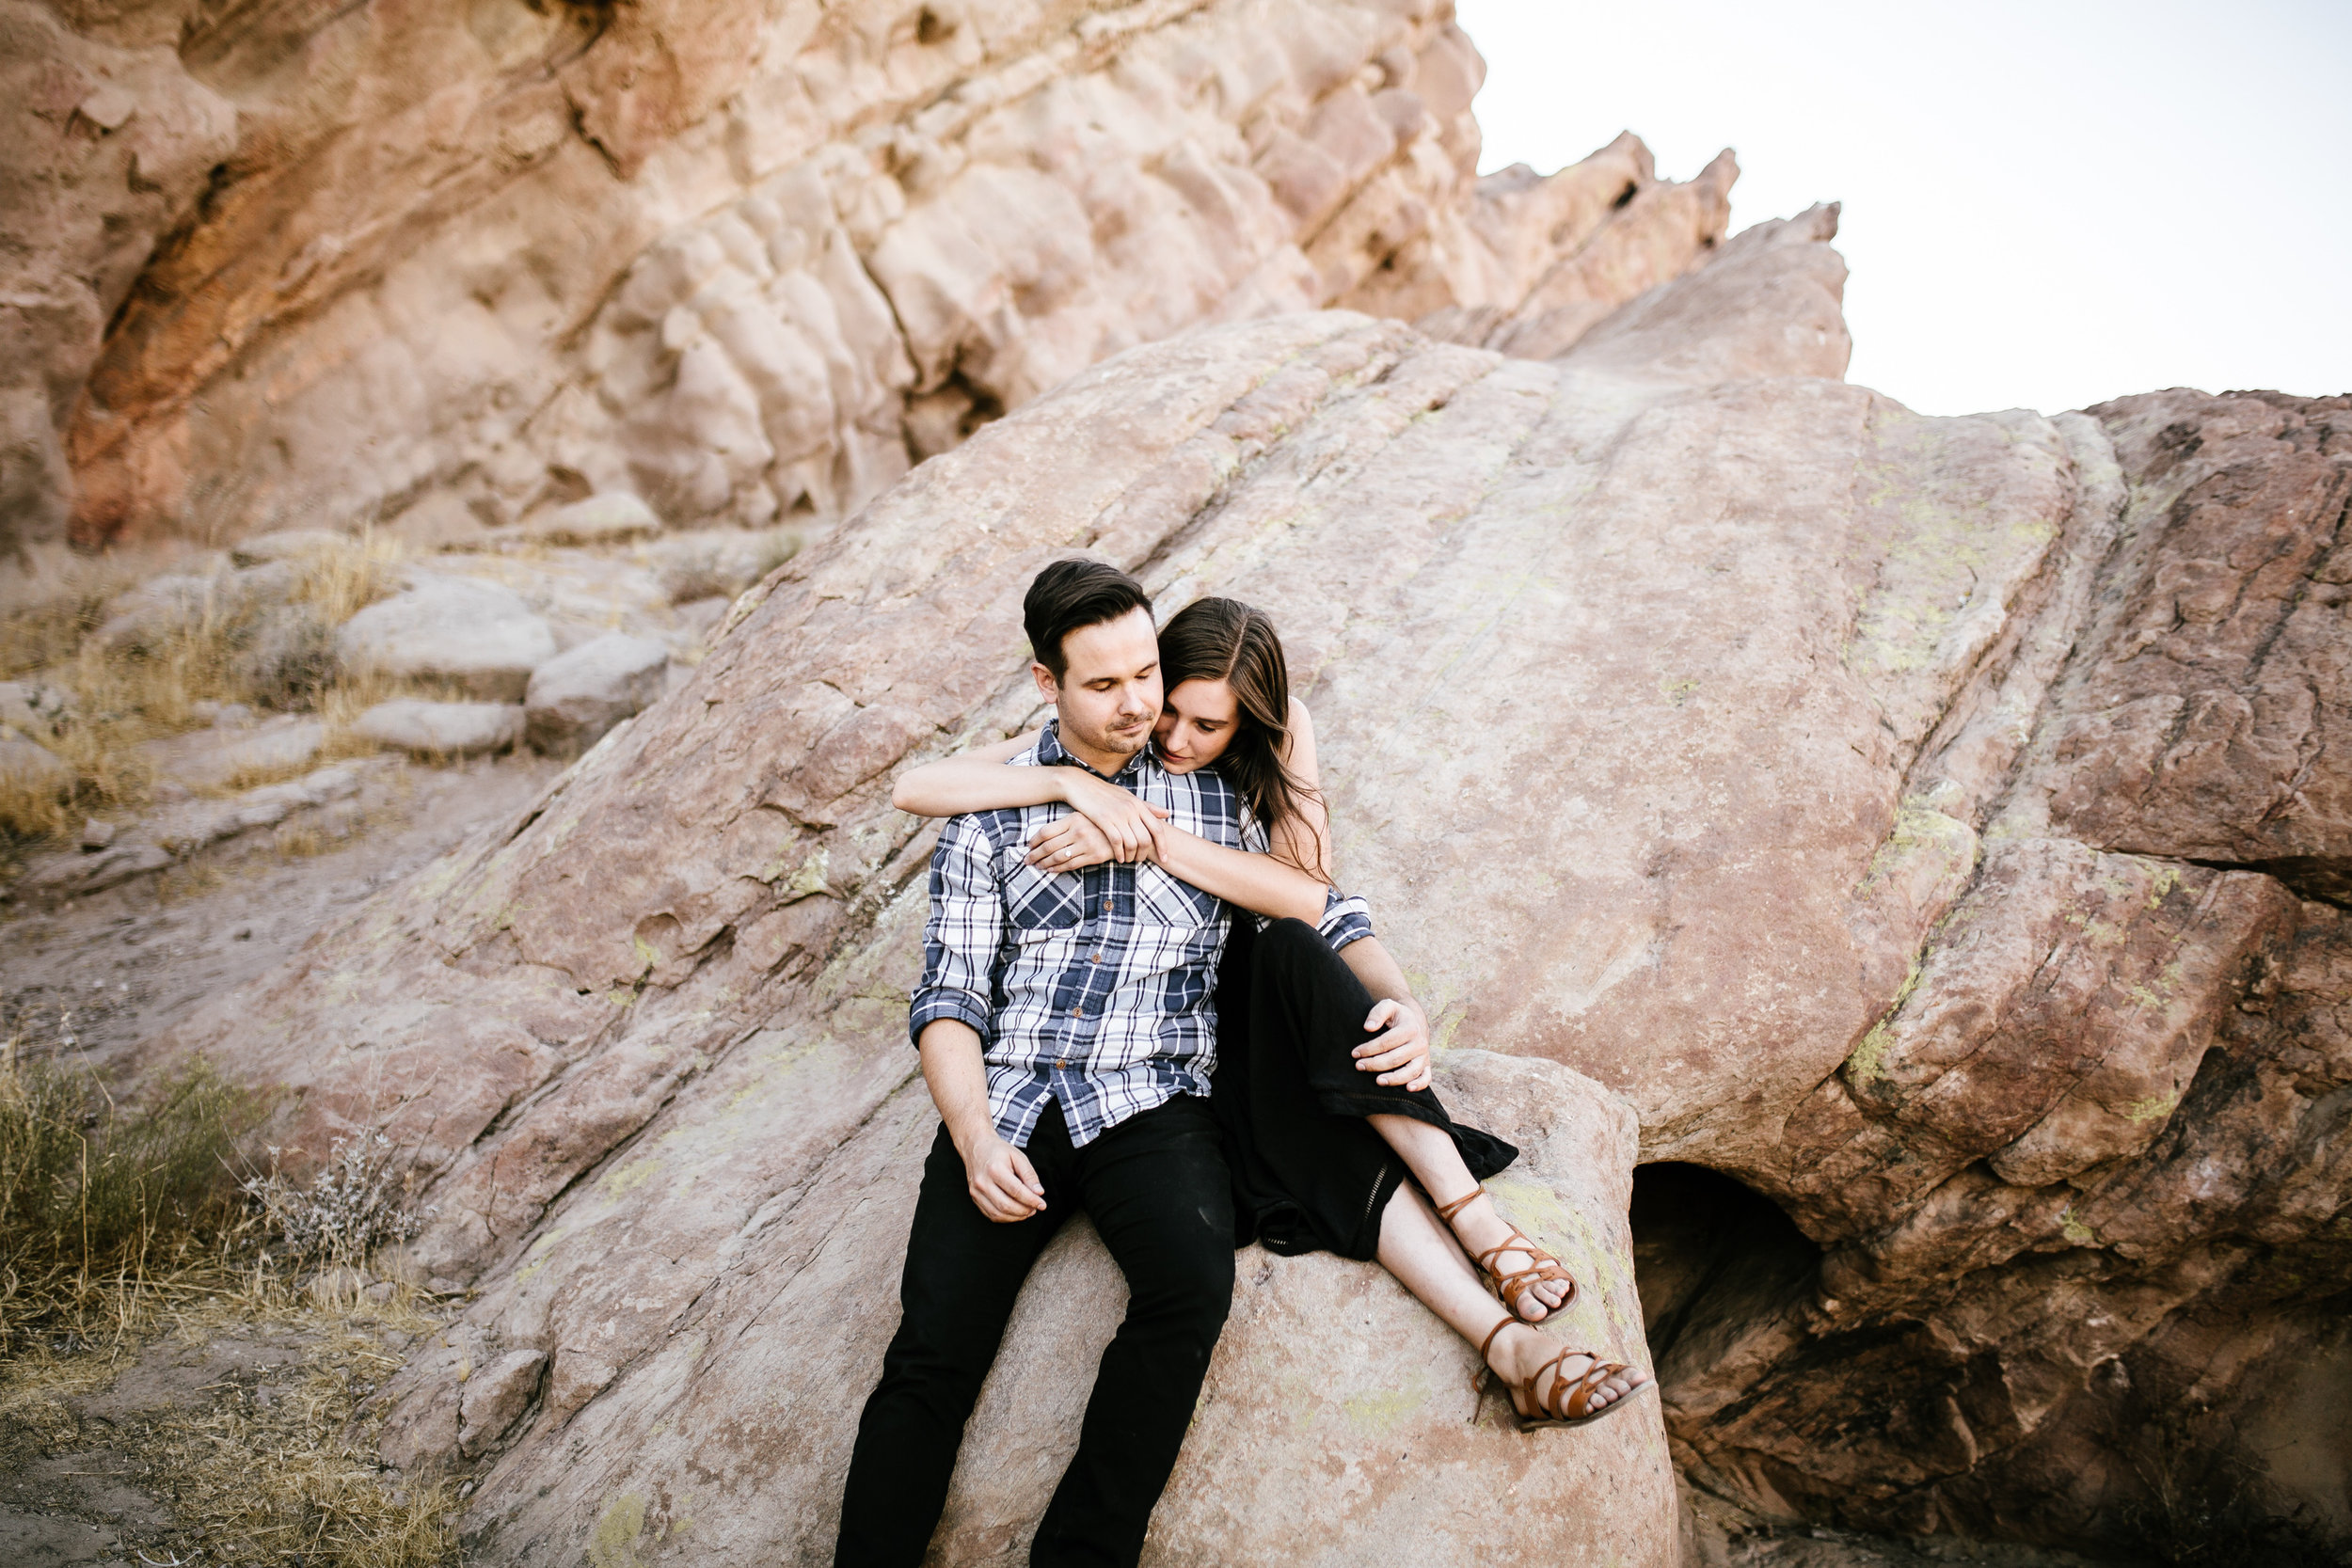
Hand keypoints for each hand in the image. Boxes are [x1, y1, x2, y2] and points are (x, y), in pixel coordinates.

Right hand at [959, 1130, 1046, 1221]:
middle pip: (1006, 1206)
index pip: (1016, 1191)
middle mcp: (983, 1182)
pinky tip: (1015, 1212)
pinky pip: (991, 1214)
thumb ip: (1029, 1175)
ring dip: (1016, 1217)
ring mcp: (976, 1191)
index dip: (1031, 1201)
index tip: (1042, 1204)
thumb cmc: (998, 1151)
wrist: (976, 1147)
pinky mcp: (974, 1197)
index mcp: (995, 1169)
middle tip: (1035, 1208)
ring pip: (998, 1214)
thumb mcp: (1018, 1156)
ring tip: (1027, 1211)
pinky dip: (1005, 1217)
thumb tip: (1038, 1193)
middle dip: (1024, 1210)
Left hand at [1028, 813, 1117, 872]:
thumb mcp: (1082, 816)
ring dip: (1044, 863)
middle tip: (1027, 860)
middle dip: (1035, 855)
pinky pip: (1071, 865)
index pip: (1046, 831)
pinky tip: (1050, 869)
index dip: (1034, 841)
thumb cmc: (1099, 823)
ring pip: (1058, 857)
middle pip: (1049, 846)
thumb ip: (1064, 825)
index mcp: (1073, 819)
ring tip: (1037, 866)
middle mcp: (1079, 831)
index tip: (1028, 846)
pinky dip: (1058, 869)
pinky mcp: (1094, 856)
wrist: (1125, 831)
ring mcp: (1087, 844)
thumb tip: (1042, 835)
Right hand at [1058, 771, 1172, 861]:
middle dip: (1144, 854)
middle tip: (1140, 860)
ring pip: (1132, 843)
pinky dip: (1119, 853)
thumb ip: (1147, 807)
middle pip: (1146, 839)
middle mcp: (1131, 809)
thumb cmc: (1105, 792)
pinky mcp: (1103, 819)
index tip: (1164, 858)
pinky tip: (1118, 858)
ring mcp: (1117, 814)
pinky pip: (1116, 842)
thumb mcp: (1128, 797)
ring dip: (1131, 856)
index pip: (1157, 828)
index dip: (1163, 845)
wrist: (1080, 785)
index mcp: (1139, 804)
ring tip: (1128, 860)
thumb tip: (1167, 814)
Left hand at [1354, 996, 1431, 1090]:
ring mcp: (1423, 1056)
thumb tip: (1368, 1027)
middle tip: (1359, 1066)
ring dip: (1394, 1078)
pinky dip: (1419, 1085)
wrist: (1415, 1020)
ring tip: (1378, 1081)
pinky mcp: (1426, 1065)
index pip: (1386, 1042)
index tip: (1355, 1053)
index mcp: (1410, 1028)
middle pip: (1395, 1058)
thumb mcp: (1388, 1006)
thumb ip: (1377, 1013)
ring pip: (1410, 1071)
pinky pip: (1426, 1078)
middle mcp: (1419, 1043)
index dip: (1369, 1049)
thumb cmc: (1397, 1015)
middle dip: (1375, 1064)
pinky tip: (1407, 1089)